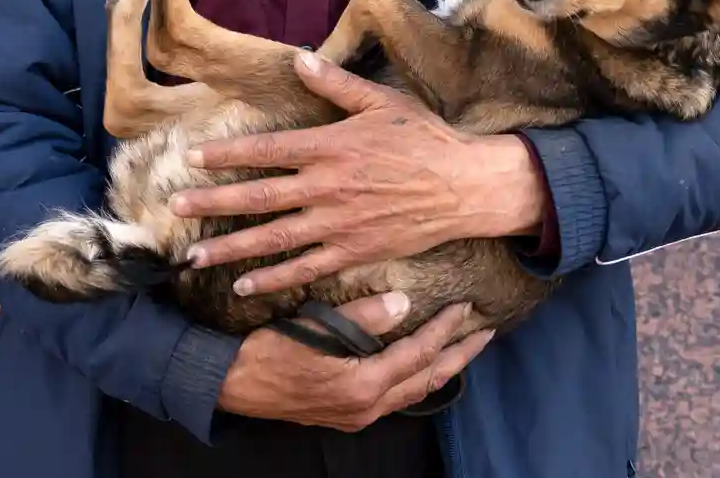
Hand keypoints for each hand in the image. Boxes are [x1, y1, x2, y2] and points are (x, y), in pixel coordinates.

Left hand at [173, 51, 547, 297]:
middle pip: (259, 197)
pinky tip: (244, 286)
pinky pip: (306, 268)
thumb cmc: (424, 138)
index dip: (227, 154)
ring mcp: (339, 224)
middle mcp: (327, 187)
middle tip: (175, 208)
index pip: (267, 150)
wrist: (464, 186)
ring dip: (232, 247)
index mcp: (330, 146)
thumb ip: (337, 85)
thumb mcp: (381, 102)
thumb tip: (299, 60)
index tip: (192, 158)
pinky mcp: (354, 252)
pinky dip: (273, 280)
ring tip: (194, 256)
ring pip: (274, 238)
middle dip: (213, 203)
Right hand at [218, 291, 493, 429]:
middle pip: (427, 380)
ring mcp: (357, 416)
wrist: (233, 385)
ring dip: (441, 368)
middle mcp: (367, 407)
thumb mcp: (315, 326)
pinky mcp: (347, 414)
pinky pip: (396, 399)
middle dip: (459, 356)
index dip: (446, 329)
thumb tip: (404, 303)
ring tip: (462, 348)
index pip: (419, 353)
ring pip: (414, 393)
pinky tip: (420, 366)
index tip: (467, 307)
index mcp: (362, 384)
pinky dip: (416, 380)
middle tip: (486, 333)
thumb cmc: (269, 350)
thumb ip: (362, 316)